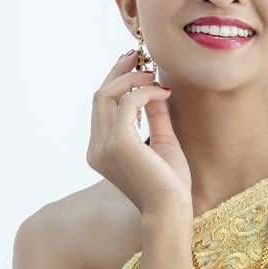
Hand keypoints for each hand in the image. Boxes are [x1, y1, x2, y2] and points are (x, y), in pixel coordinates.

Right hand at [87, 47, 191, 216]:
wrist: (171, 211)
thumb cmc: (170, 185)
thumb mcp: (163, 143)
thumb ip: (155, 117)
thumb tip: (155, 90)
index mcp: (101, 150)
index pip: (101, 107)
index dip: (115, 82)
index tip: (134, 66)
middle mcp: (96, 148)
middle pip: (99, 96)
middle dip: (119, 72)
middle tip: (138, 57)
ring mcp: (104, 146)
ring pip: (107, 95)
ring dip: (131, 79)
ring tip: (153, 75)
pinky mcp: (119, 143)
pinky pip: (127, 103)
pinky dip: (145, 92)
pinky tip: (164, 92)